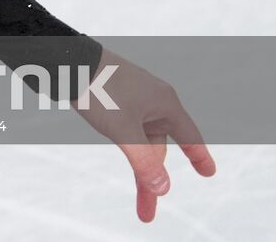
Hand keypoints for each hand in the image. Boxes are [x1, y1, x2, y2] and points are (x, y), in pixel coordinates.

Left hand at [75, 48, 216, 221]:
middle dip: (153, 180)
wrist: (66, 60)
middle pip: (159, 148)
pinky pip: (128, 130)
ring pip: (141, 141)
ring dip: (139, 168)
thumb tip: (163, 189)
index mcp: (164, 102)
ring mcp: (133, 98)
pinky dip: (129, 149)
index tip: (209, 173)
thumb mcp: (122, 130)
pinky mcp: (115, 97)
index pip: (189, 136)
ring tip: (138, 202)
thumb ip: (143, 160)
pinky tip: (124, 155)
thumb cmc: (98, 88)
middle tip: (146, 214)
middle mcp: (153, 100)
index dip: (199, 156)